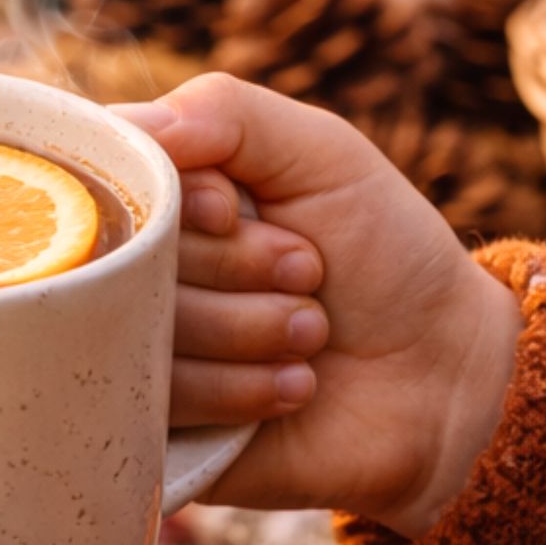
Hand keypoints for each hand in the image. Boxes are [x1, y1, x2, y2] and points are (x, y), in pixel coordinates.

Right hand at [117, 75, 520, 535]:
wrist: (445, 376)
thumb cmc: (383, 254)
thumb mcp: (319, 152)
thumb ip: (222, 111)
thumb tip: (133, 127)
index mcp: (159, 201)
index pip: (100, 186)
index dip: (175, 202)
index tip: (238, 210)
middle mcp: (134, 278)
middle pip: (121, 262)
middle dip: (236, 264)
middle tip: (307, 270)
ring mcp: (140, 358)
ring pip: (142, 336)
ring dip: (252, 329)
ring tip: (311, 332)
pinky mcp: (158, 433)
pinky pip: (160, 407)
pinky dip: (243, 390)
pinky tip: (295, 387)